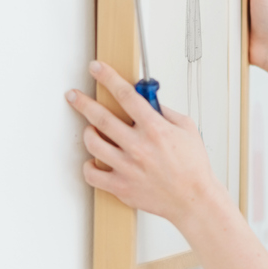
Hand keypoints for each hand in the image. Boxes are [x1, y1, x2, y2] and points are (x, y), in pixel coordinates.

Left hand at [66, 60, 225, 229]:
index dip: (107, 77)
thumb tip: (147, 100)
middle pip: (100, 117)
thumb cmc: (193, 167)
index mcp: (155, 129)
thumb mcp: (187, 128)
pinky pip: (92, 174)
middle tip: (74, 96)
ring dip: (89, 132)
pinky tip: (95, 160)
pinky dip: (89, 165)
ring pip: (93, 143)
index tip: (96, 68)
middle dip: (83, 102)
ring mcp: (127, 167)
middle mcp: (138, 146)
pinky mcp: (121, 186)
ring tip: (92, 130)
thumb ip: (165, 111)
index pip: (125, 94)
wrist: (194, 199)